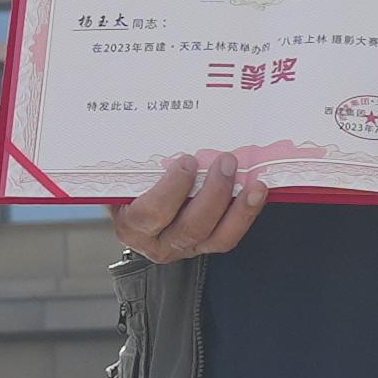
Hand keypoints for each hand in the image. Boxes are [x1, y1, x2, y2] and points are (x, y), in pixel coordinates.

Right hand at [114, 150, 270, 262]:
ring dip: (239, 208)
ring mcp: (185, 247)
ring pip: (217, 237)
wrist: (137, 208)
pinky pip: (229, 235)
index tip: (186, 161)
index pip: (152, 213)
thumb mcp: (121, 176)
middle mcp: (158, 243)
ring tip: (253, 183)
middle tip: (226, 162)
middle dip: (213, 193)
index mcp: (132, 225)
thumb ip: (134, 163)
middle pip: (191, 227)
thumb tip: (151, 130)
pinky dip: (246, 214)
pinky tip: (257, 193)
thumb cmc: (131, 187)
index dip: (172, 188)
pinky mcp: (206, 245)